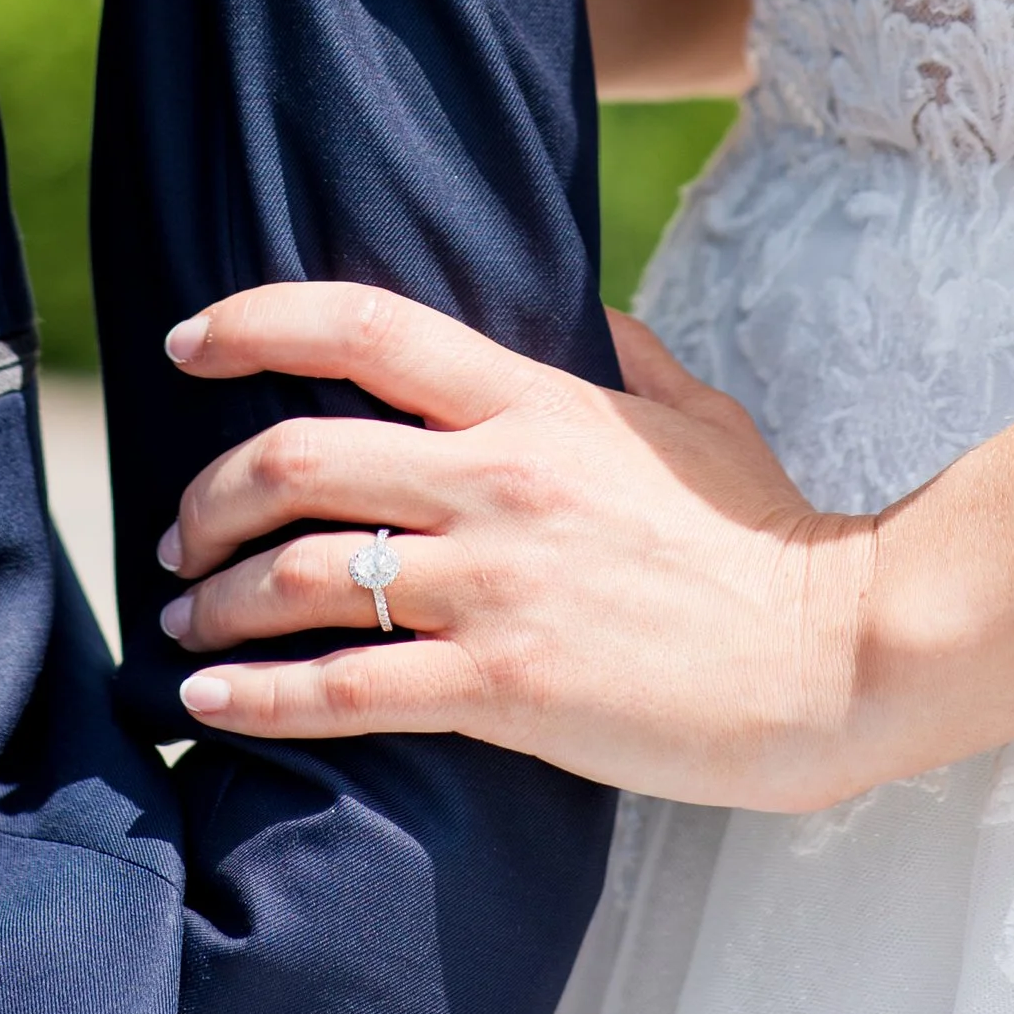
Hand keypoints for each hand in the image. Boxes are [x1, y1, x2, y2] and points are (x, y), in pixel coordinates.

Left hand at [152, 284, 880, 812]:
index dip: (252, 322)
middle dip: (208, 491)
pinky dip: (255, 696)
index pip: (362, 328)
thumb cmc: (768, 537)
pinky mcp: (504, 688)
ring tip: (185, 618)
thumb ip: (626, 354)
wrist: (835, 654)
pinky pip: (343, 690)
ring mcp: (496, 584)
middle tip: (178, 527)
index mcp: (534, 400)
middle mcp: (497, 478)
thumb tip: (585, 311)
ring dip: (214, 597)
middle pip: (296, 457)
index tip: (185, 342)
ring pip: (299, 574)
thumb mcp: (695, 416)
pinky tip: (209, 702)